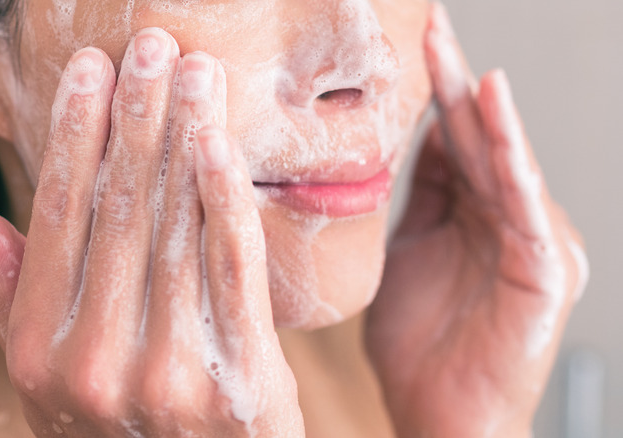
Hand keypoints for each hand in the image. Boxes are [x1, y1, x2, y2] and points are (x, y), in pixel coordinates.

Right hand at [0, 28, 302, 436]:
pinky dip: (225, 199)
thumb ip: (16, 306)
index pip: (56, 219)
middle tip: (149, 48)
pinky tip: (219, 143)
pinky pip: (232, 269)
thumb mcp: (48, 387)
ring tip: (194, 74)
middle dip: (135, 118)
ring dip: (184, 138)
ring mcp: (169, 370)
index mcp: (41, 352)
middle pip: (118, 210)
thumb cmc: (119, 437)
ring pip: (175, 227)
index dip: (73, 137)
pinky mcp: (239, 376)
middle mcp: (96, 358)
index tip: (89, 74)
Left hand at [366, 4, 588, 436]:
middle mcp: (502, 218)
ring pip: (502, 162)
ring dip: (481, 109)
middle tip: (429, 28)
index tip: (410, 45)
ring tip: (455, 56)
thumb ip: (414, 201)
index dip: (431, 93)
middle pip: (476, 139)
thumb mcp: (403, 254)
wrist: (440, 415)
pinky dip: (512, 156)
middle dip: (451, 83)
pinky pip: (524, 203)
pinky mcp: (545, 268)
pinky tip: (494, 110)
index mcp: (468, 214)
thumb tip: (406, 146)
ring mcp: (528, 240)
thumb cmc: (419, 346)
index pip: (451, 141)